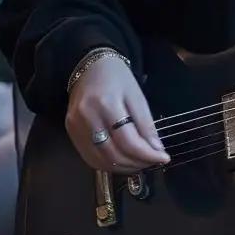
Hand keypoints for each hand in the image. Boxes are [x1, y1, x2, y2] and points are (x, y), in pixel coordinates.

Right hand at [64, 51, 168, 174]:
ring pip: (100, 160)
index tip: (164, 158)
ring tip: (140, 164)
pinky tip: (122, 162)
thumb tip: (157, 150)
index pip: (128, 140)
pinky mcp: (70, 133)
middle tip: (153, 162)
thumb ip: (146, 124)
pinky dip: (107, 164)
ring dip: (123, 167)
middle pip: (113, 154)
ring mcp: (75, 128)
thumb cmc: (117, 77)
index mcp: (106, 104)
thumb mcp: (137, 95)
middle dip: (136, 163)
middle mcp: (87, 118)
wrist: (89, 67)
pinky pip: (90, 157)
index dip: (147, 154)